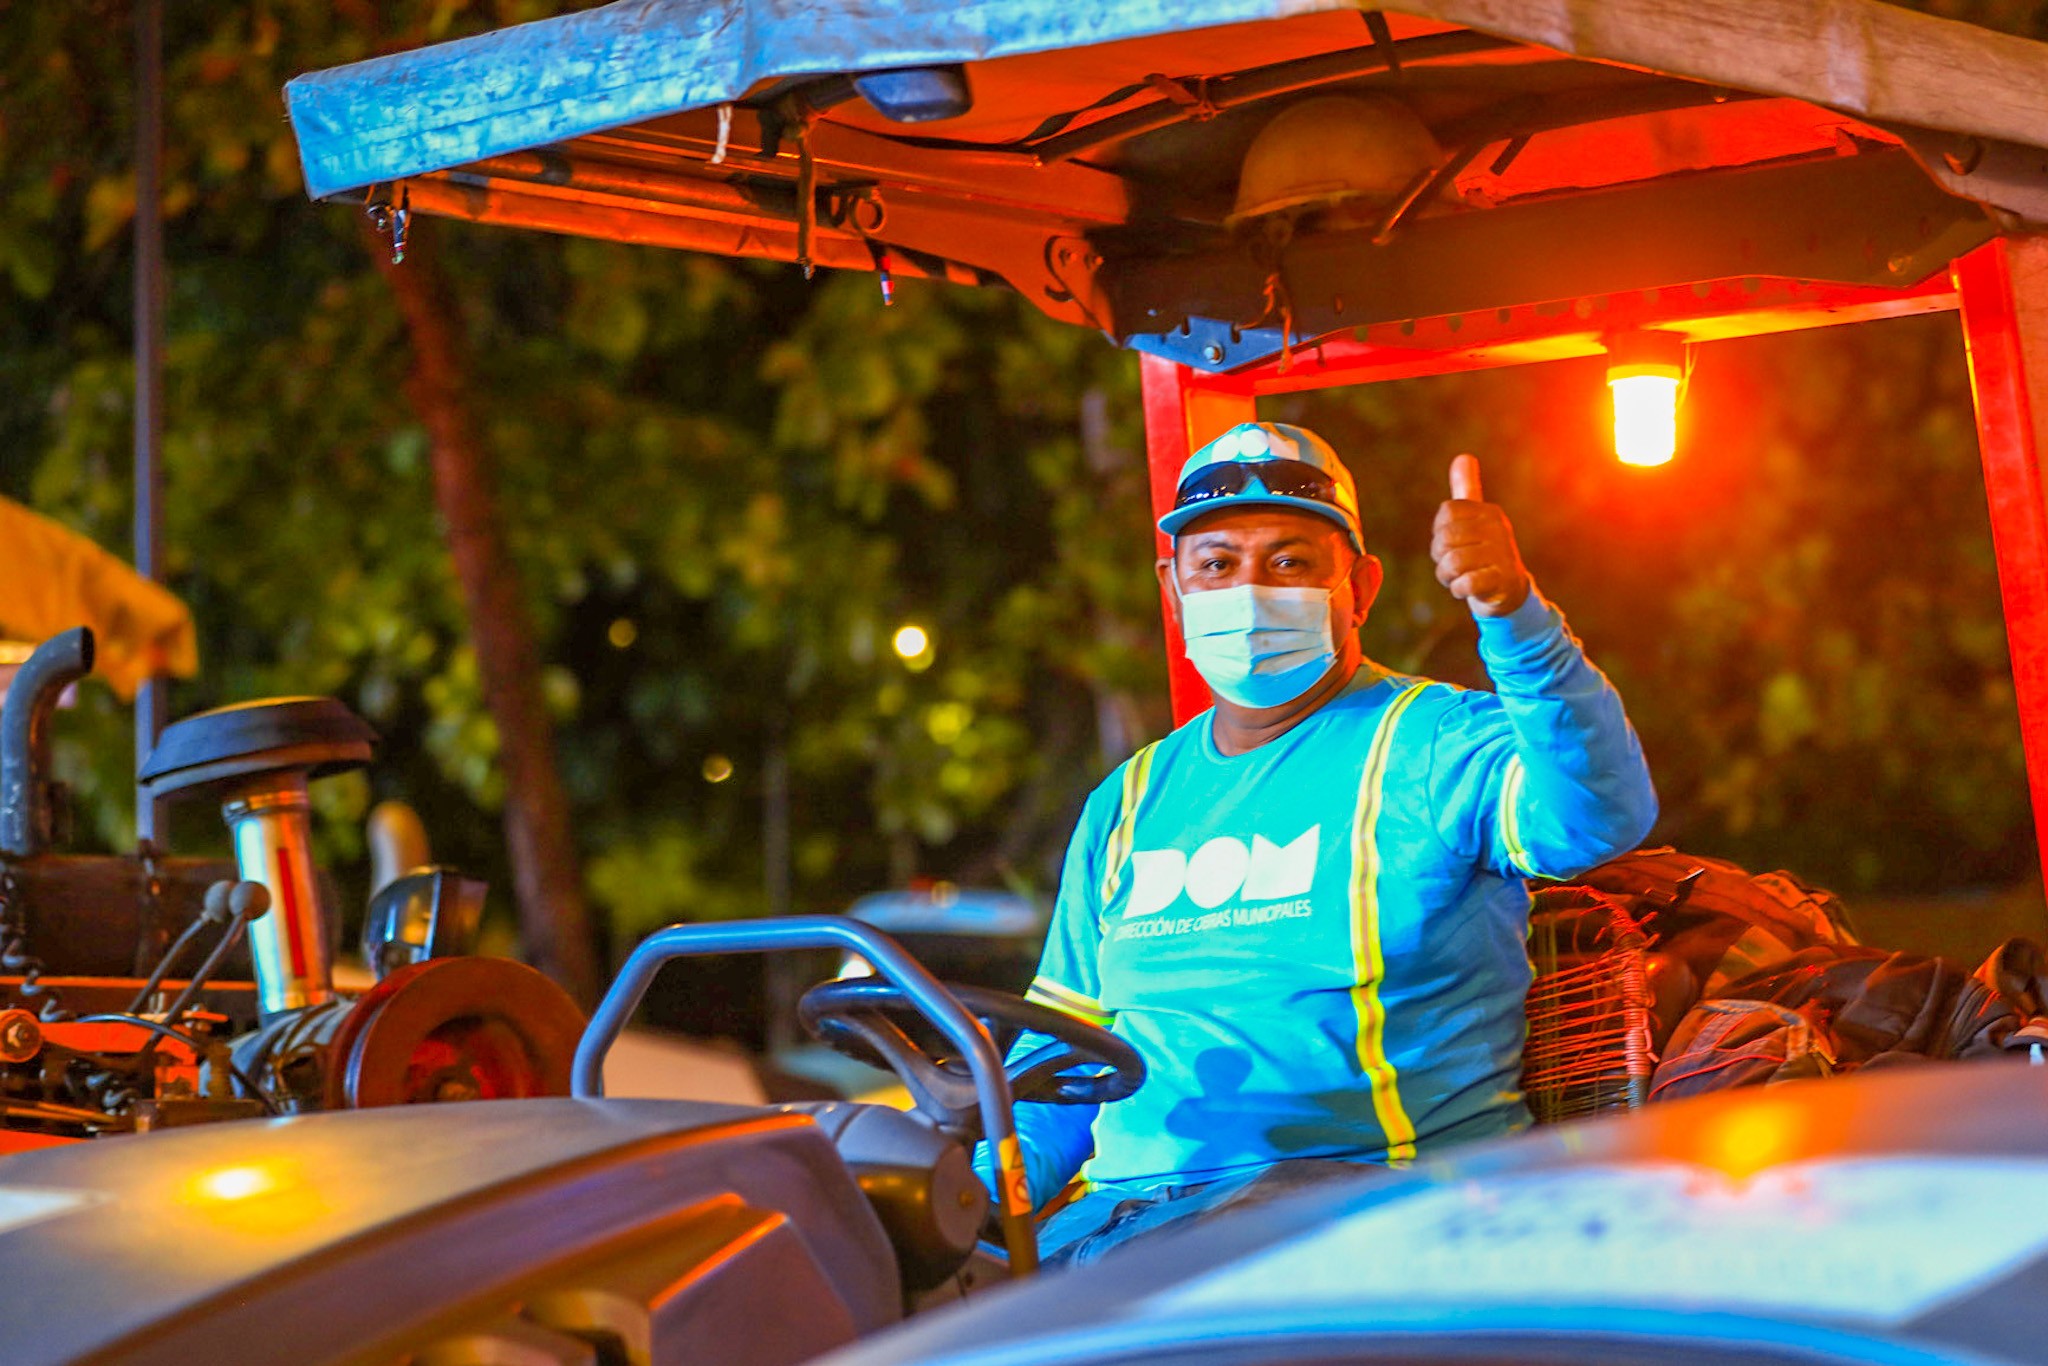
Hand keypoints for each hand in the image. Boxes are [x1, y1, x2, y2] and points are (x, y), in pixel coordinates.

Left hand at [1432, 454, 1529, 617]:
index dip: (1440, 530)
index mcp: (1488, 512)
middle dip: (1440, 556)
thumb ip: (1467, 490)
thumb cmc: (1484, 551)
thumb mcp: (1475, 519)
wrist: (1510, 590)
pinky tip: (1465, 588)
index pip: (1447, 511)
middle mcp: (1498, 529)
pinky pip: (1467, 583)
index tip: (1450, 541)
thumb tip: (1463, 456)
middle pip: (1445, 537)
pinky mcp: (1502, 580)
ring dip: (1447, 576)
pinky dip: (1459, 589)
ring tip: (1457, 577)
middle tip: (1450, 564)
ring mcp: (1502, 555)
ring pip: (1453, 562)